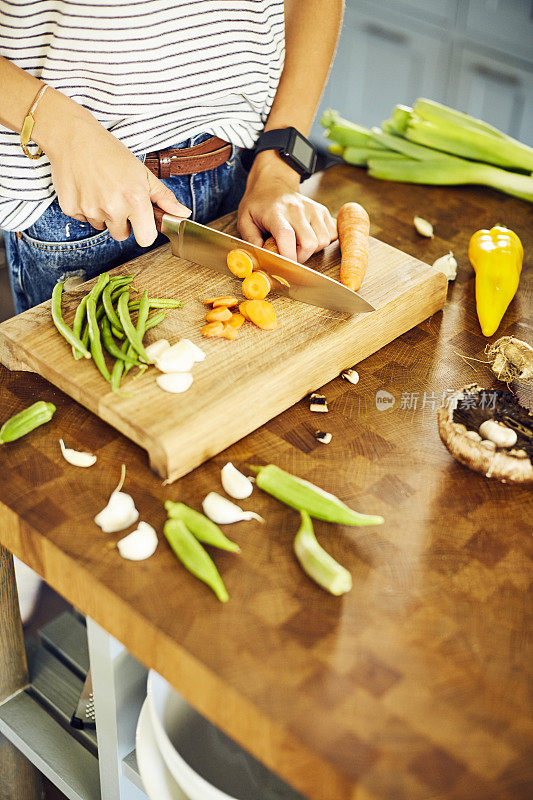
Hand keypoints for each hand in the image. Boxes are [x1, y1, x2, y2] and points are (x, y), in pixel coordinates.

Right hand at [34, 89, 190, 246]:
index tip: (141, 221)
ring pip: (102, 227)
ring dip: (104, 215)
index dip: (144, 231)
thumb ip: (164, 197)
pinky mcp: (71, 209)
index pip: (146, 239)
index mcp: (134, 200)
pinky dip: (86, 208)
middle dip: (122, 223)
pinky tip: (87, 188)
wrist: (74, 137)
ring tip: (101, 189)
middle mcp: (112, 208)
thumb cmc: (111, 153)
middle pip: (122, 236)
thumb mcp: (142, 172)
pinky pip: (84, 219)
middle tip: (118, 198)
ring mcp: (90, 210)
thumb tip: (183, 213)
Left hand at [237, 151, 336, 261]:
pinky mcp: (322, 211)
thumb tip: (261, 258)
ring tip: (298, 244)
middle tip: (290, 255)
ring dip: (312, 250)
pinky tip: (308, 237)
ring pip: (323, 241)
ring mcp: (313, 209)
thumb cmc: (259, 204)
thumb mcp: (244, 220)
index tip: (284, 266)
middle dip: (301, 257)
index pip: (287, 236)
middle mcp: (297, 210)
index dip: (288, 256)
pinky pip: (331, 234)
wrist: (273, 183)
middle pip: (310, 243)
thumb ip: (251, 240)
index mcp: (276, 213)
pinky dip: (322, 241)